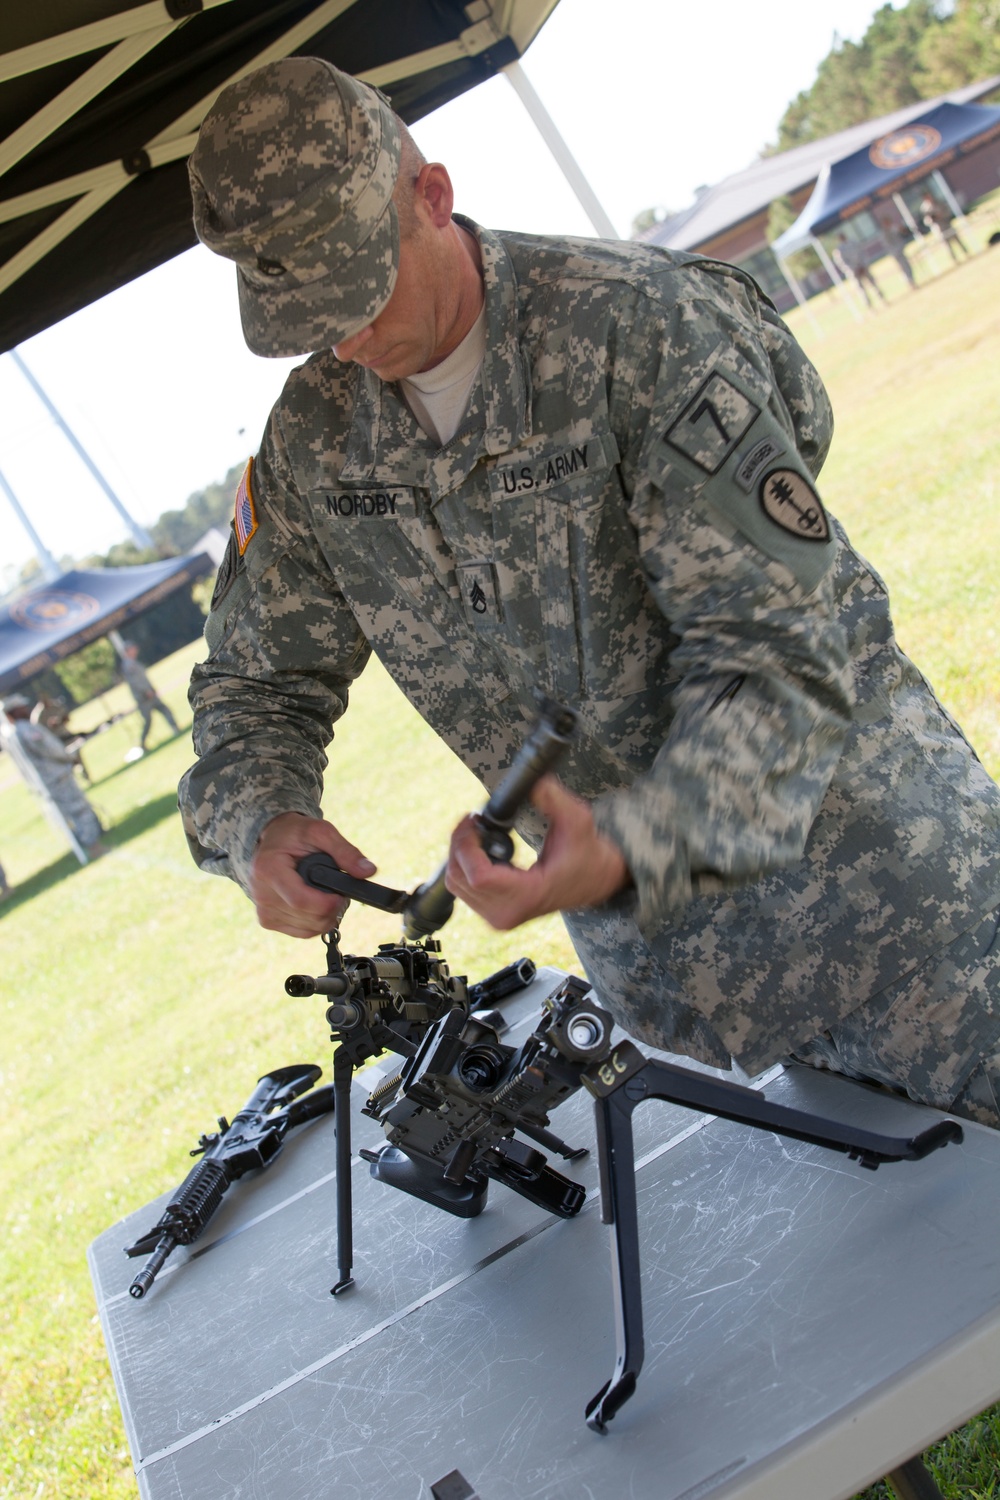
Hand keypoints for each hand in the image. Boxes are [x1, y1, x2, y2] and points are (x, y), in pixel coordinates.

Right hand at [249, 812, 376, 937]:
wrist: (273, 839)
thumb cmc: (295, 834)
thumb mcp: (321, 832)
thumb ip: (345, 851)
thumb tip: (368, 871)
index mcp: (269, 870)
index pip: (302, 901)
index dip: (329, 903)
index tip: (341, 894)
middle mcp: (261, 894)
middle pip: (309, 919)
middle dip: (332, 908)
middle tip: (336, 890)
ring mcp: (263, 910)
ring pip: (308, 930)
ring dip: (326, 916)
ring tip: (325, 894)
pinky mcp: (268, 920)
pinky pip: (302, 932)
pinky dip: (316, 922)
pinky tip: (316, 904)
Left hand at [445, 775, 629, 930]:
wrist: (594, 879)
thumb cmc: (586, 852)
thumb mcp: (578, 821)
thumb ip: (555, 800)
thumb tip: (534, 783)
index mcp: (527, 895)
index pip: (477, 876)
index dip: (467, 844)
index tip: (474, 819)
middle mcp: (507, 913)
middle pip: (459, 878)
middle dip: (460, 844)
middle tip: (475, 820)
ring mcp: (499, 917)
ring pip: (455, 884)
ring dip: (461, 853)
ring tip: (480, 832)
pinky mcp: (494, 915)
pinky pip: (463, 889)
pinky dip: (466, 865)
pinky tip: (484, 848)